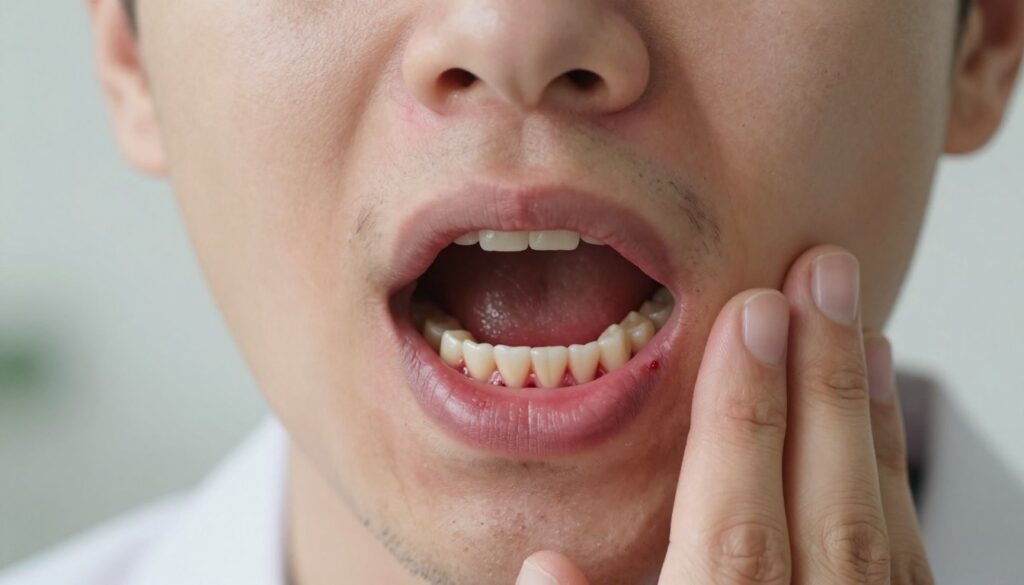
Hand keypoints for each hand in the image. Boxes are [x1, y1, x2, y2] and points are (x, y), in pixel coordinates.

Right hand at [515, 245, 932, 584]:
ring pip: (876, 534)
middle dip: (822, 387)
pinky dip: (894, 470)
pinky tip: (880, 408)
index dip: (741, 422)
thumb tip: (542, 562)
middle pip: (827, 517)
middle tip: (822, 277)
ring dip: (865, 416)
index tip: (752, 318)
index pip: (732, 534)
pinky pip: (907, 558)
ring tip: (856, 320)